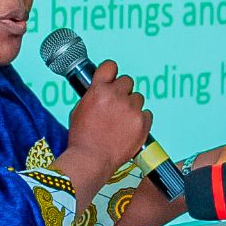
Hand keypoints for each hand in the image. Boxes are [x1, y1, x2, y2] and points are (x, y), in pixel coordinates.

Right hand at [66, 59, 150, 184]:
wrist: (92, 159)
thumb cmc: (83, 138)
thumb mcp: (78, 110)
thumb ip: (92, 96)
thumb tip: (99, 90)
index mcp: (98, 90)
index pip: (110, 66)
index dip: (111, 72)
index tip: (112, 77)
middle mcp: (116, 96)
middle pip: (127, 81)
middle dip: (122, 91)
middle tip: (116, 105)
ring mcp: (131, 109)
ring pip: (138, 98)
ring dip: (132, 106)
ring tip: (122, 121)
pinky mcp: (142, 122)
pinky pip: (147, 114)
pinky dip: (140, 120)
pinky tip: (130, 128)